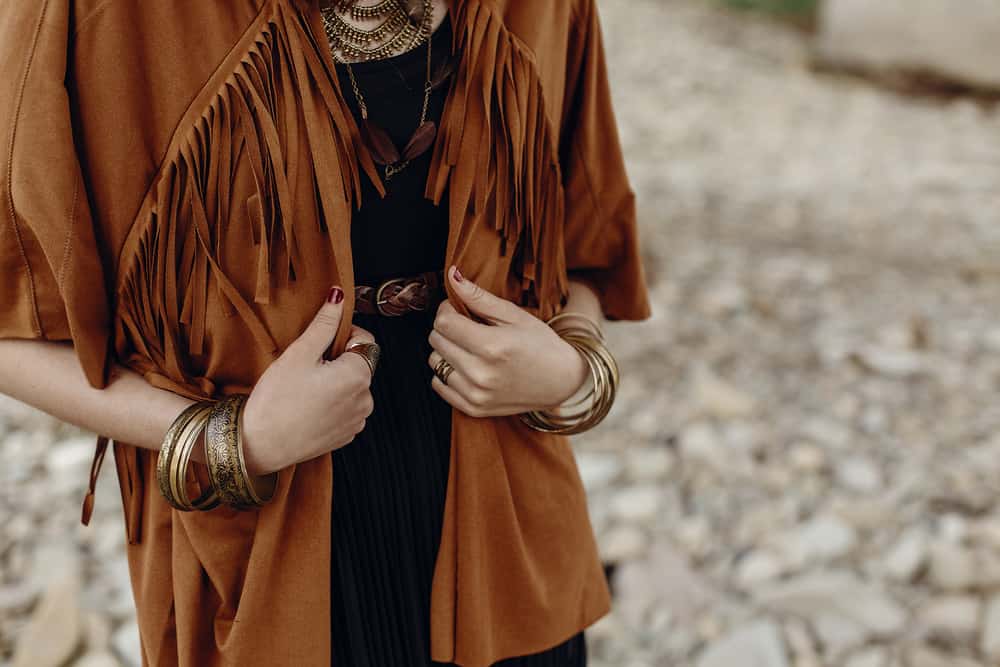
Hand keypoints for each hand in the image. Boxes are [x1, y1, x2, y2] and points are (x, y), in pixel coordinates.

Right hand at [241, 286, 374, 475]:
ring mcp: (357, 420)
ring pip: (352, 387)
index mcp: (358, 375)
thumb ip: (324, 324)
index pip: (364, 341)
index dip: (343, 335)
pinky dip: (333, 403)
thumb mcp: (299, 354)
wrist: (258, 445)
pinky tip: (308, 406)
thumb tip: (339, 297)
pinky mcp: (346, 435)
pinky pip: (346, 409)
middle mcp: (365, 399)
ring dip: (336, 382)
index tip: (320, 342)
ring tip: (305, 388)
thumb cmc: (276, 400)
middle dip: (338, 360)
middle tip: (306, 367)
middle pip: (359, 365)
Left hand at [428, 265, 589, 417]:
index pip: (444, 322)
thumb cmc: (541, 345)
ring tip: (469, 347)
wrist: (561, 381)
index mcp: (491, 346)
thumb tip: (453, 277)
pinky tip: (467, 365)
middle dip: (447, 328)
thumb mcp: (514, 315)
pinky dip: (447, 372)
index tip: (458, 309)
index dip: (447, 310)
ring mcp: (476, 394)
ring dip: (446, 350)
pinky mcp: (473, 408)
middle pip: (436, 341)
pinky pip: (439, 385)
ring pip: (434, 362)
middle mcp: (480, 373)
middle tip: (467, 326)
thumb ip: (480, 298)